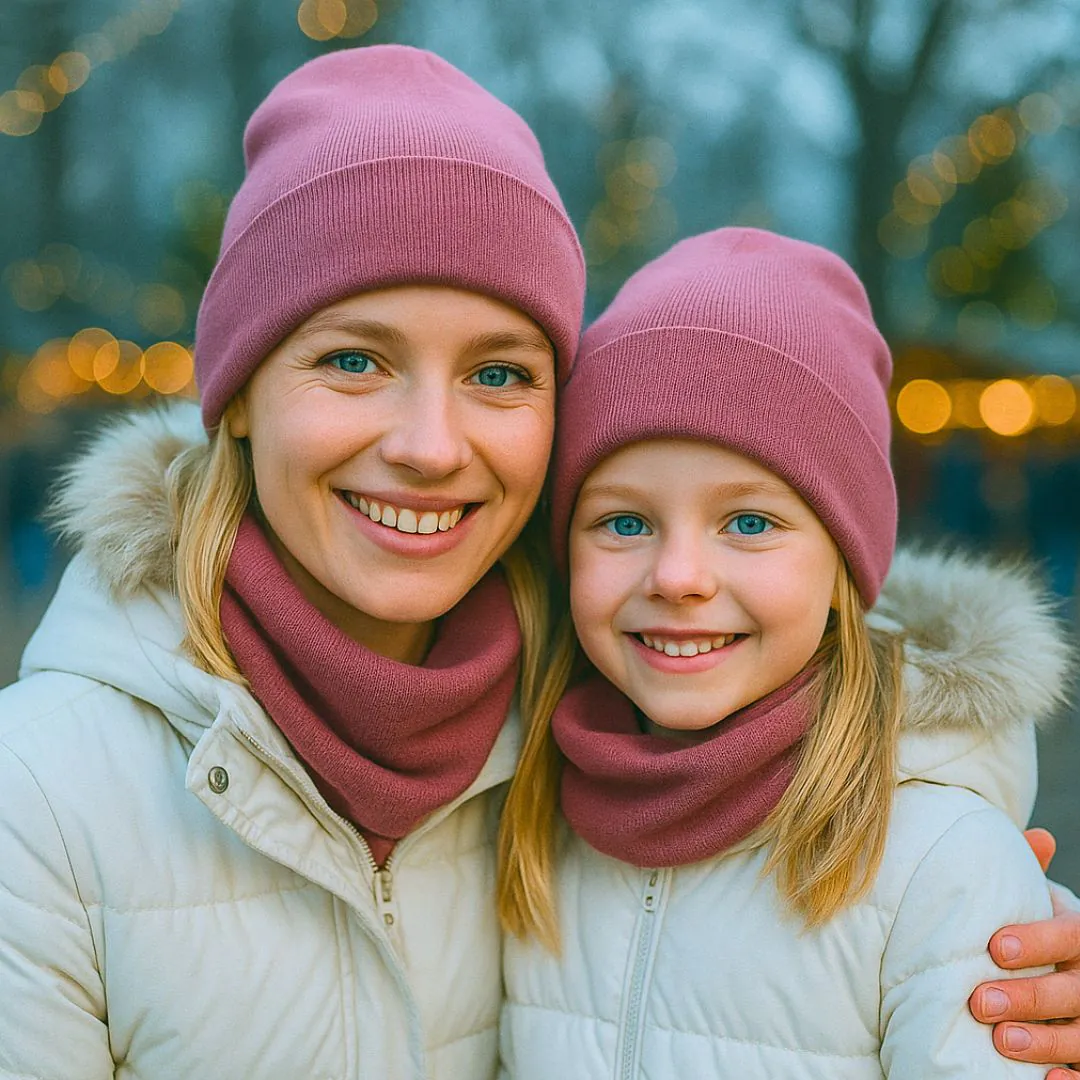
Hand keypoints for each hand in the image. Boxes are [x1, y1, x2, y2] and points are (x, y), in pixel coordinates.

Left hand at [968, 829, 1079, 1077]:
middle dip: (1031, 997)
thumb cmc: (1034, 933)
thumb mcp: (1036, 903)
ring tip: (1002, 1043)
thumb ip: (1029, 872)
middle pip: (1077, 990)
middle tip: (981, 1001)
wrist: (1053, 968)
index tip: (995, 946)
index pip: (1073, 935)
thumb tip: (1039, 837)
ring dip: (1047, 1041)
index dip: (1039, 941)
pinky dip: (1072, 1078)